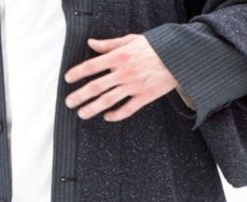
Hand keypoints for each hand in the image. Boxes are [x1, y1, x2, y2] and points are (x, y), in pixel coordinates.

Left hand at [63, 34, 177, 121]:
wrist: (179, 56)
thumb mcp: (131, 39)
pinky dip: (116, 115)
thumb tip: (91, 43)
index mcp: (119, 56)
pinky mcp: (145, 96)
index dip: (77, 73)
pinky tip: (107, 117)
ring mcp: (134, 86)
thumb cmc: (155, 46)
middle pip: (96, 86)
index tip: (67, 79)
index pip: (92, 65)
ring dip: (93, 108)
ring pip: (109, 100)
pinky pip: (127, 109)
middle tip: (69, 102)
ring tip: (81, 113)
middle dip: (80, 95)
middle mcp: (124, 72)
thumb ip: (109, 44)